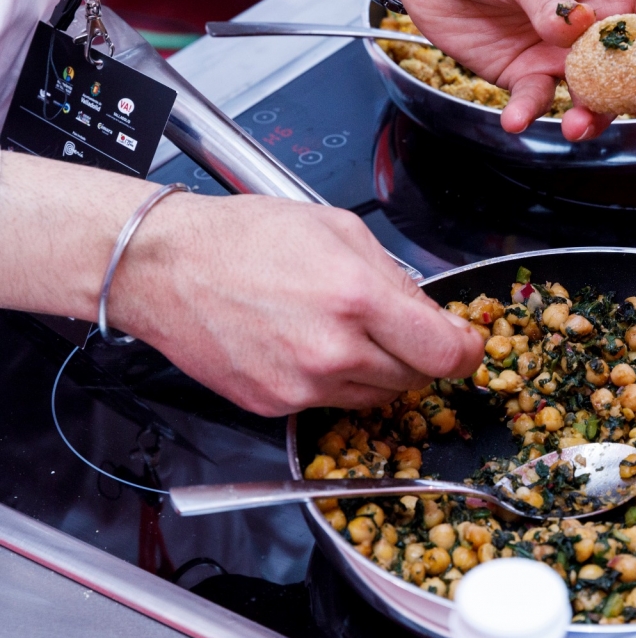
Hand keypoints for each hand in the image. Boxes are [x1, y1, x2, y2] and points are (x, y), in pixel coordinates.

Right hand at [108, 193, 484, 415]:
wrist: (167, 268)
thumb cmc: (247, 239)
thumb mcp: (340, 230)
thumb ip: (396, 277)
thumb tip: (432, 315)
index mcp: (358, 298)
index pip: (445, 353)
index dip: (466, 351)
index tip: (466, 345)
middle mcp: (334, 352)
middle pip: (415, 379)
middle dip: (418, 354)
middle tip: (394, 326)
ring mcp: (303, 387)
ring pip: (378, 398)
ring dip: (378, 371)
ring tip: (344, 331)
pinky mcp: (276, 407)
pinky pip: (333, 405)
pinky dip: (336, 383)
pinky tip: (310, 347)